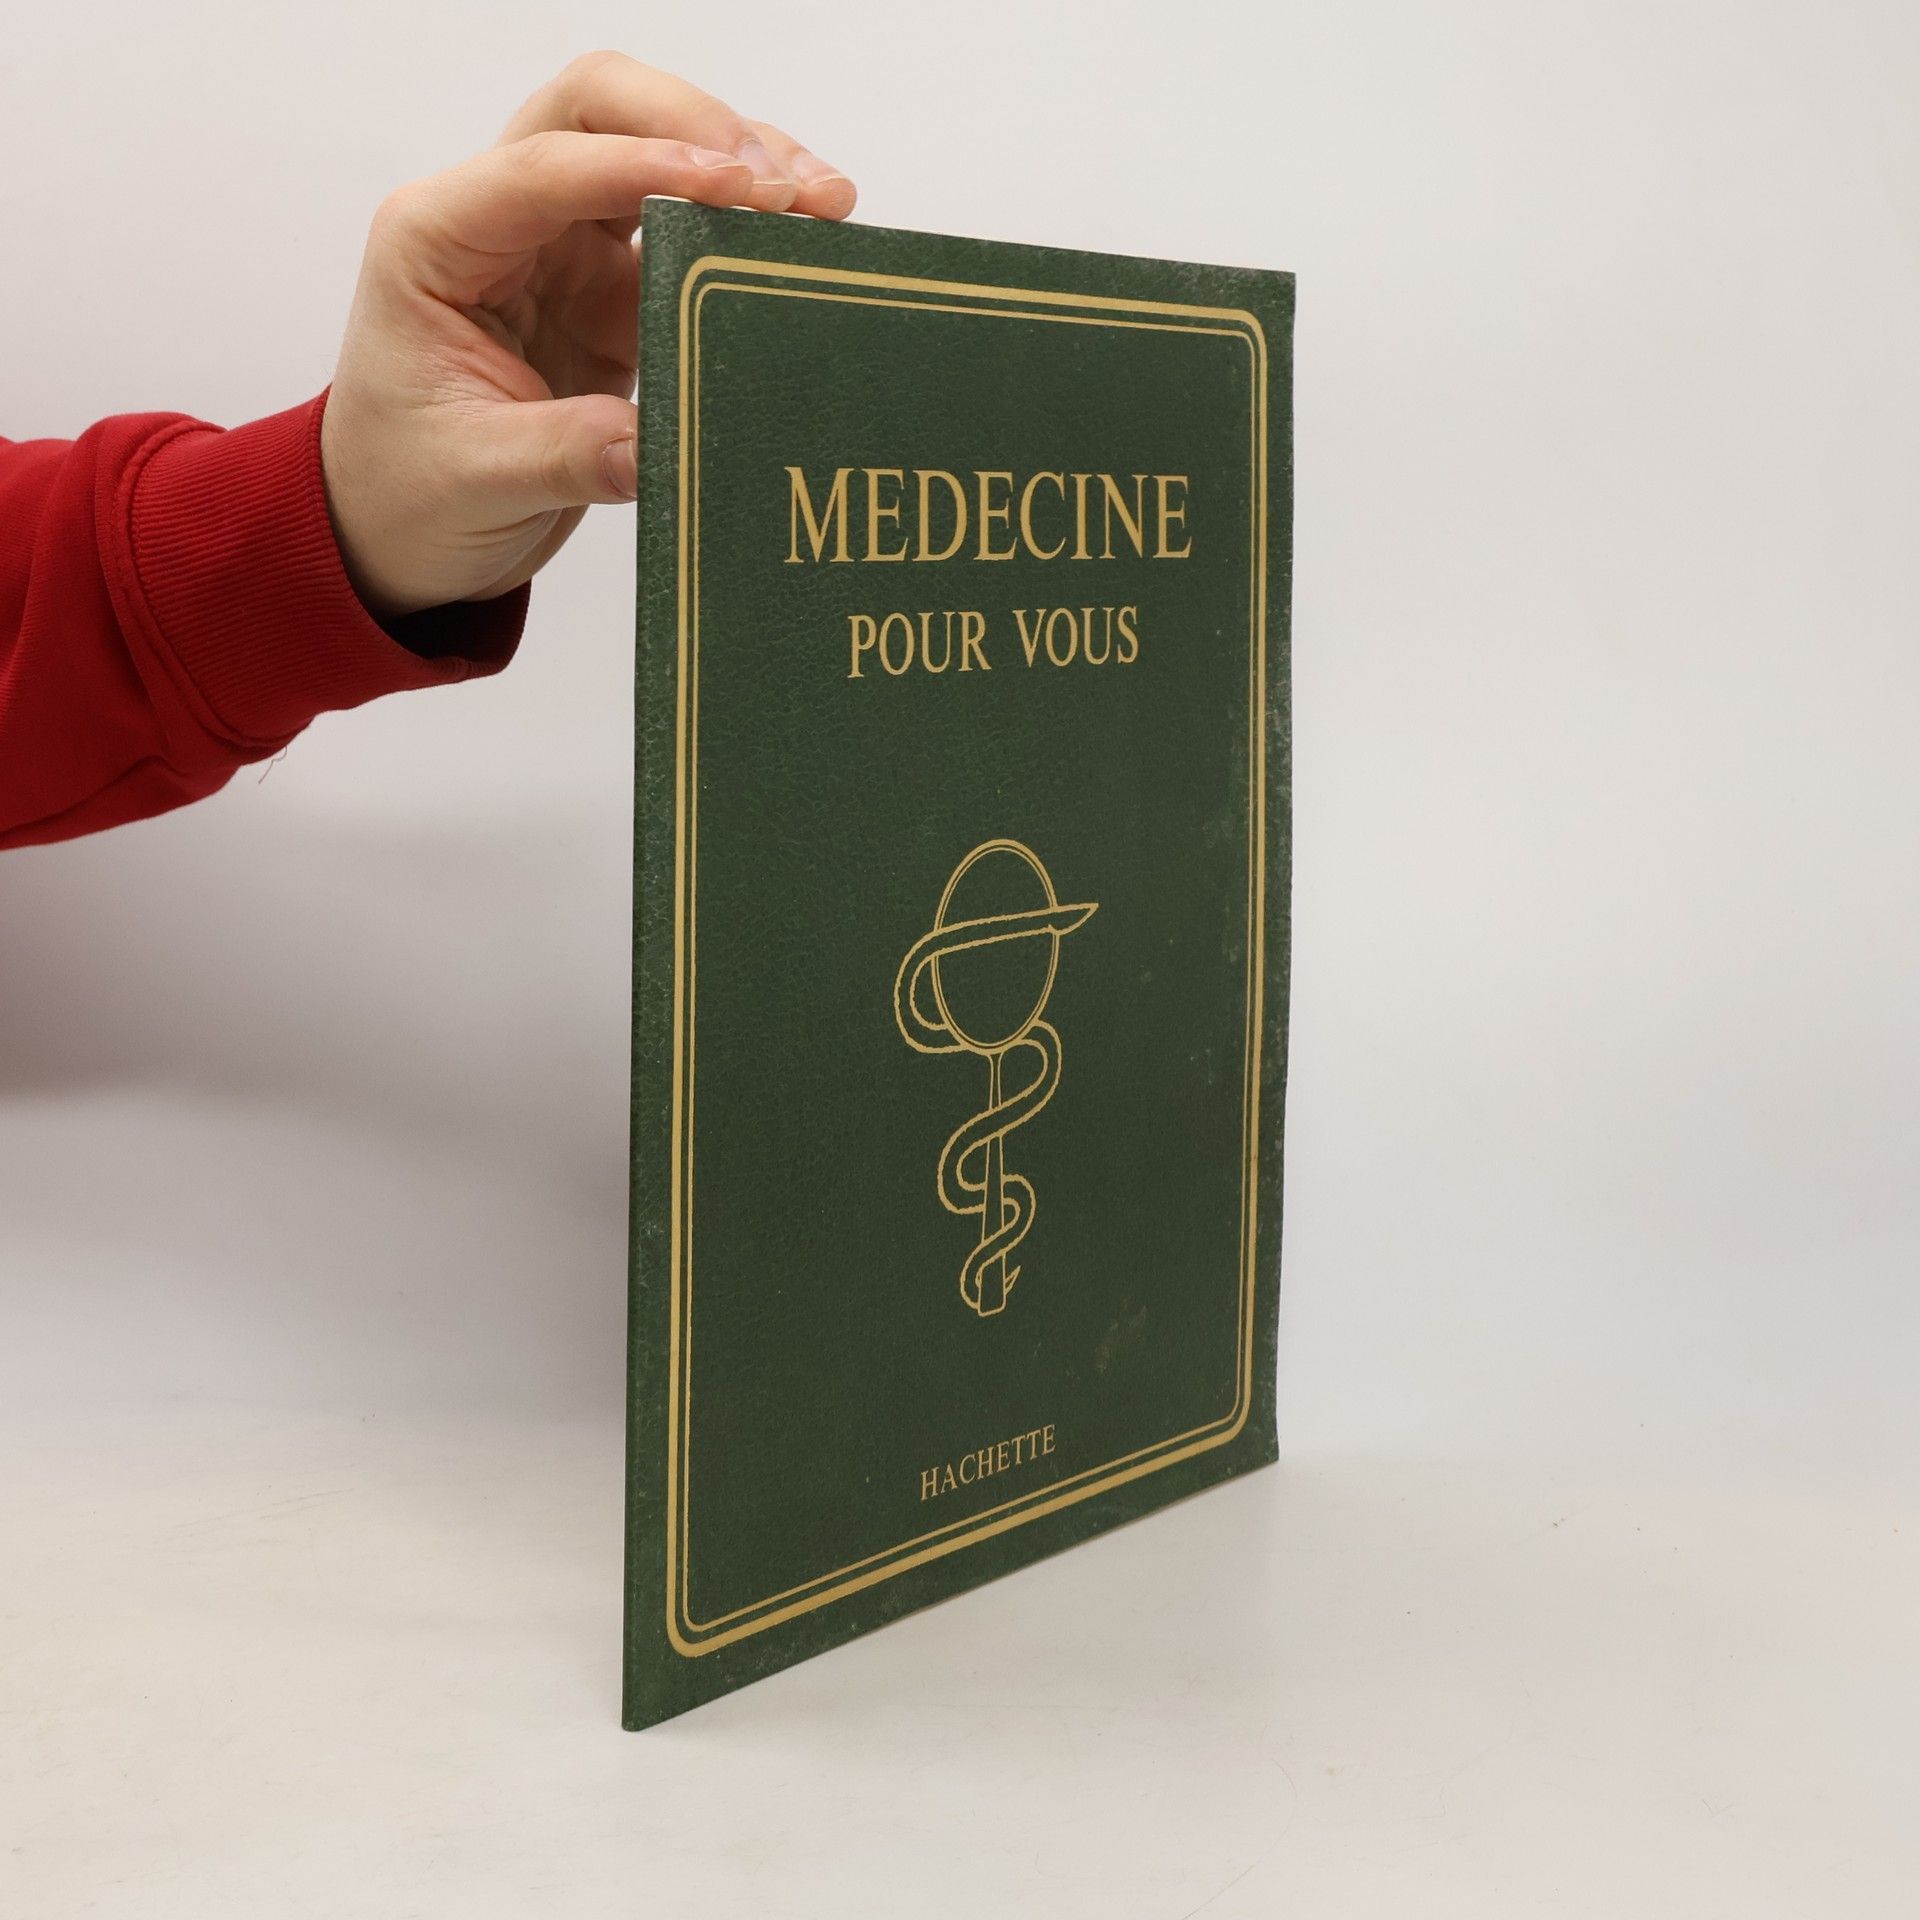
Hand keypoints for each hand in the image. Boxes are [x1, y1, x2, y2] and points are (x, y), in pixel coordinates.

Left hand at [320, 51, 854, 620]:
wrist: (400, 533)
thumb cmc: (406, 491)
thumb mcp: (476, 479)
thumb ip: (563, 455)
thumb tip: (654, 446)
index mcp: (441, 238)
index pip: (548, 164)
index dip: (646, 163)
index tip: (736, 188)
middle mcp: (502, 221)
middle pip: (602, 110)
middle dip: (697, 126)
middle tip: (782, 186)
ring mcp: (563, 252)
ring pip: (654, 155)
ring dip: (740, 164)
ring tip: (825, 205)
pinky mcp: (612, 297)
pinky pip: (687, 237)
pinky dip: (746, 234)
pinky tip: (805, 249)